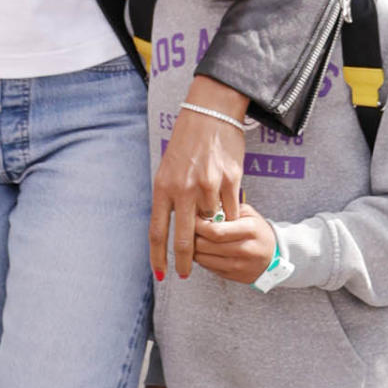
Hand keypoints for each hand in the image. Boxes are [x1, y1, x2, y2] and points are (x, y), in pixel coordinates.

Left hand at [150, 76, 247, 279]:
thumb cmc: (187, 141)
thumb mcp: (168, 169)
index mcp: (163, 187)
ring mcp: (208, 186)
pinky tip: (227, 211)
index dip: (158, 256)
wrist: (210, 113)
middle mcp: (184, 189)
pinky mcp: (230, 181)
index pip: (157, 231)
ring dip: (211, 229)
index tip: (161, 274)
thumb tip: (175, 227)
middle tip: (185, 273)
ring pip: (212, 223)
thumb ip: (169, 198)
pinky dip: (228, 216)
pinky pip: (230, 210)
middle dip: (184, 261)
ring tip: (211, 220)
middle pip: (185, 238)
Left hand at [193, 203, 276, 284]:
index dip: (199, 225)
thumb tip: (202, 209)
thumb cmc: (257, 232)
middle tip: (191, 228)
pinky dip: (201, 257)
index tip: (194, 219)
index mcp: (250, 230)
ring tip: (197, 238)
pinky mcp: (232, 276)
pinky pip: (207, 267)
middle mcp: (245, 249)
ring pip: (203, 258)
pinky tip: (204, 250)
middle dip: (193, 236)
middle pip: (206, 245)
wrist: (272, 256)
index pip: (215, 231)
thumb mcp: (248, 214)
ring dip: (194, 248)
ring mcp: (238, 265)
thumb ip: (227, 210)